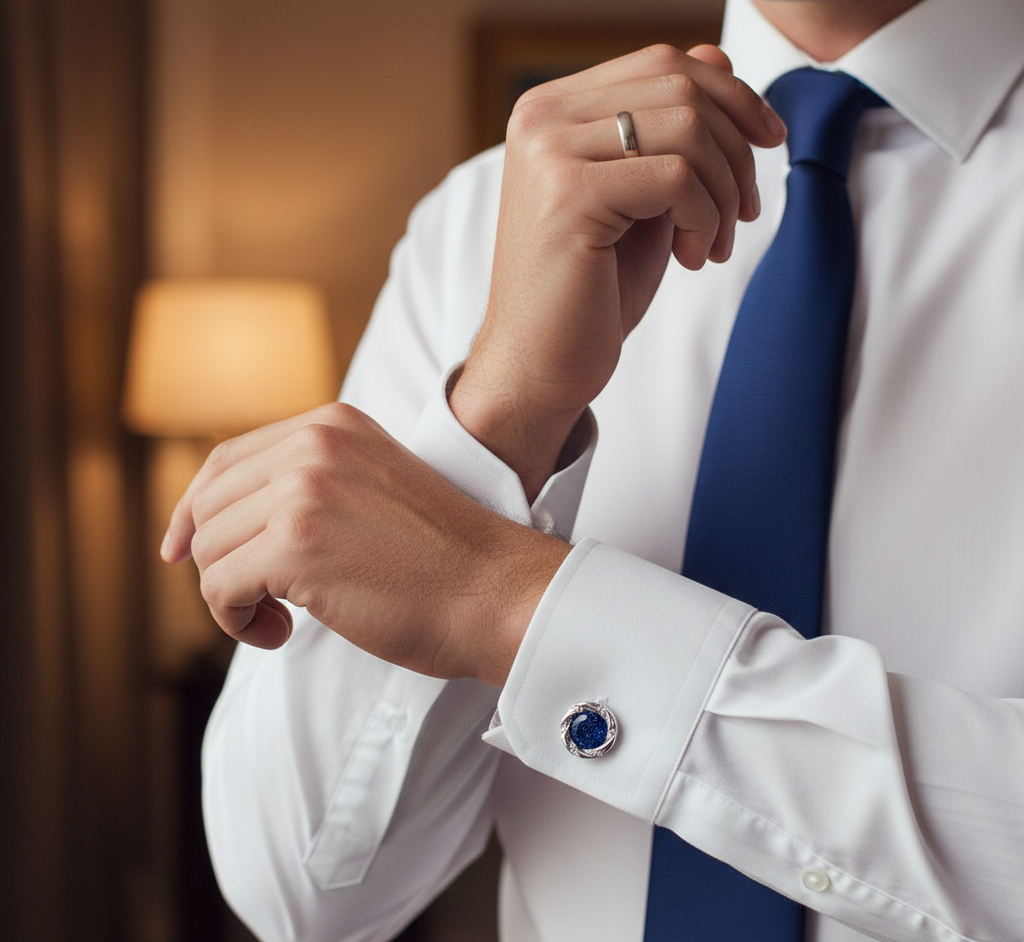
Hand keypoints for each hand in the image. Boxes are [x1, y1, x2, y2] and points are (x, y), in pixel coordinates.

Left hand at [161, 403, 570, 684]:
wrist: (496, 591)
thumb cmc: (444, 558)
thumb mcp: (375, 486)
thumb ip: (314, 483)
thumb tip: (235, 519)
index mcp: (331, 426)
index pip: (226, 460)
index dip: (193, 509)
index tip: (180, 550)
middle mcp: (312, 446)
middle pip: (208, 506)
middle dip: (215, 561)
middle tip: (255, 601)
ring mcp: (303, 492)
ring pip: (208, 549)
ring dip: (229, 596)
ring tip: (276, 619)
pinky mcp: (296, 545)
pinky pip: (219, 587)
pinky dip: (236, 620)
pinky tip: (281, 632)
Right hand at [450, 44, 786, 499]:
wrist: (537, 365)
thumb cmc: (589, 290)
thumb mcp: (642, 197)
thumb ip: (669, 132)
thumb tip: (720, 62)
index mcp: (552, 110)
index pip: (662, 63)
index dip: (731, 95)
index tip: (765, 141)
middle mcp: (542, 119)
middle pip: (681, 87)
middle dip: (735, 150)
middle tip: (743, 212)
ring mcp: (550, 153)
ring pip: (687, 128)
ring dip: (723, 190)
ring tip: (713, 243)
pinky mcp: (568, 196)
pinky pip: (677, 178)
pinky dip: (704, 219)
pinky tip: (692, 258)